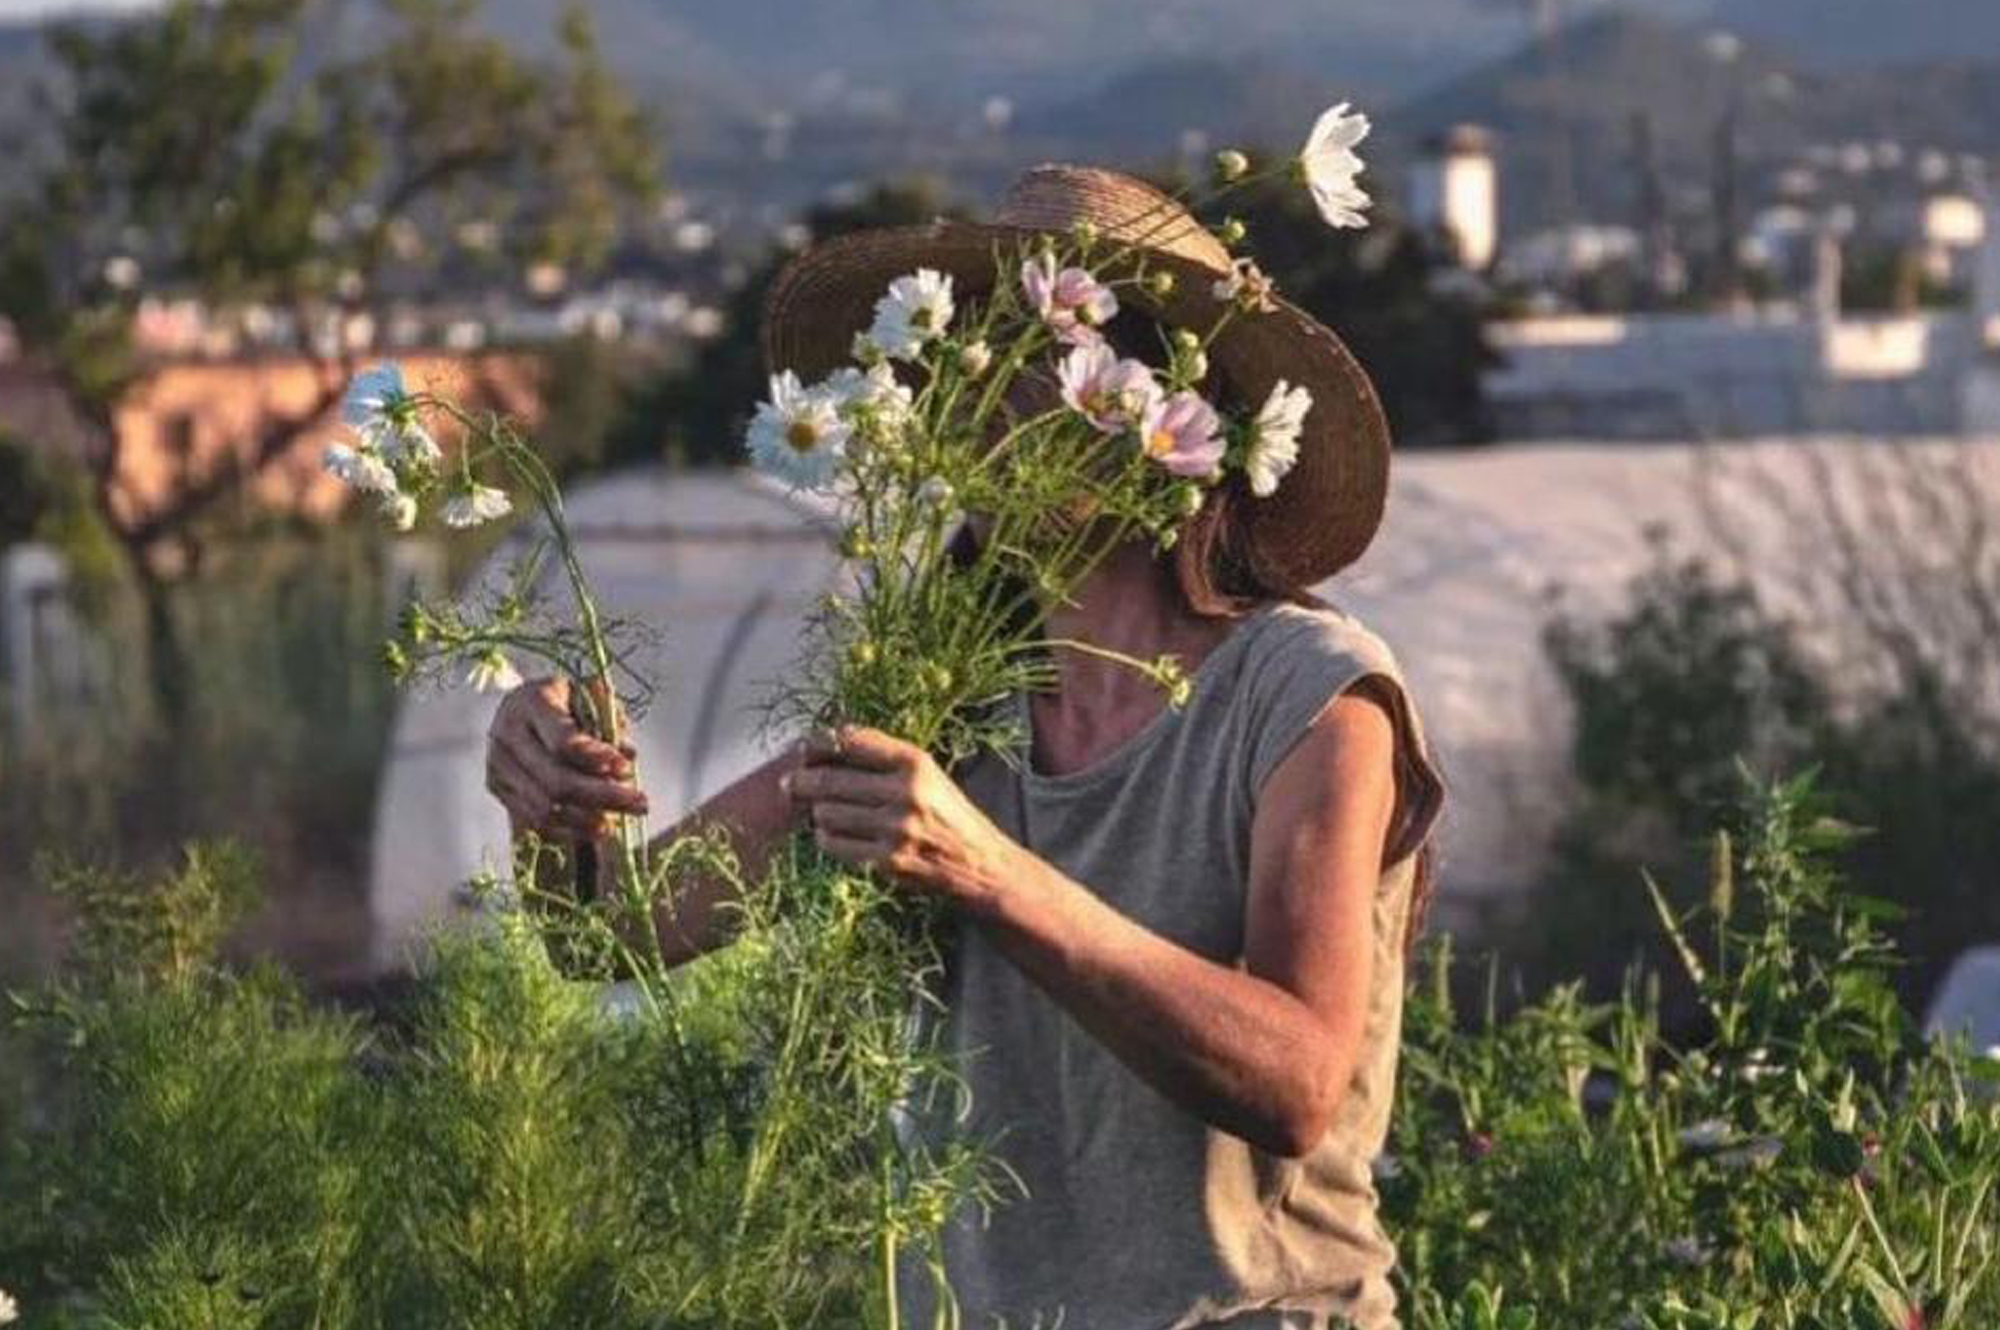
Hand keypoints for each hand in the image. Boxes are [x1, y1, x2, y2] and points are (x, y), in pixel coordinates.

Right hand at [485, 675, 648, 843]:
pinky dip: (568, 830)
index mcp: (531, 703)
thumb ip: (610, 721)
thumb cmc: (561, 701)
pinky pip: (534, 820)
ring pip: (545, 807)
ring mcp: (498, 765)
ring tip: (618, 822)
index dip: (596, 759)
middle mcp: (508, 735)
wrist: (519, 708)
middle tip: (640, 804)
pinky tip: (594, 830)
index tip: (626, 768)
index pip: (562, 741)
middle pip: (556, 781)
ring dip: (587, 820)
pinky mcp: (498, 788)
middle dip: (604, 797)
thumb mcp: (587, 696)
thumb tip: (628, 756)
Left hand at [781, 725, 1017, 907]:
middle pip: (829, 779)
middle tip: (790, 782)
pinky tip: (832, 834)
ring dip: (817, 812)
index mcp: (915, 763)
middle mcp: (905, 792)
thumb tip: (826, 747)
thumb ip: (884, 759)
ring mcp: (895, 829)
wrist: (979, 864)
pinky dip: (826, 838)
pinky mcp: (886, 861)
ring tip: (821, 812)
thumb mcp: (928, 774)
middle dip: (802, 780)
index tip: (806, 747)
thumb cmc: (949, 814)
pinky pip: (834, 844)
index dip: (819, 742)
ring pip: (826, 813)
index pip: (850, 741)